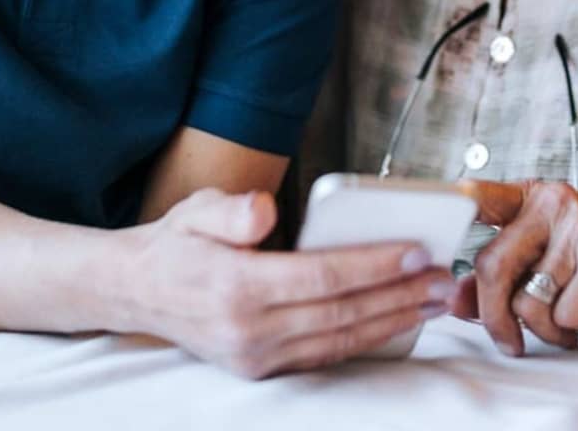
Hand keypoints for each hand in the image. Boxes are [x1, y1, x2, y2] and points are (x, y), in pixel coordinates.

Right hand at [122, 187, 455, 379]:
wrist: (134, 291)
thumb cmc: (176, 243)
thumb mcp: (195, 209)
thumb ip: (232, 209)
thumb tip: (266, 210)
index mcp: (236, 286)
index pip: (321, 276)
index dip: (373, 265)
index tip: (417, 252)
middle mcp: (247, 329)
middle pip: (341, 312)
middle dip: (398, 296)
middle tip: (443, 279)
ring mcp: (253, 356)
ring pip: (339, 340)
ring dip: (392, 321)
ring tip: (432, 301)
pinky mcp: (258, 368)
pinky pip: (324, 355)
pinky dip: (365, 340)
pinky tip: (394, 321)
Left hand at [455, 180, 577, 354]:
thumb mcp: (538, 277)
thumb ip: (492, 283)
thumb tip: (450, 297)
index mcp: (531, 198)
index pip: (480, 195)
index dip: (450, 206)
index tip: (429, 213)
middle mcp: (554, 201)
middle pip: (493, 264)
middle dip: (494, 315)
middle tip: (508, 341)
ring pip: (527, 297)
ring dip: (543, 326)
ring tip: (567, 319)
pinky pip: (563, 311)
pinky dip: (573, 326)